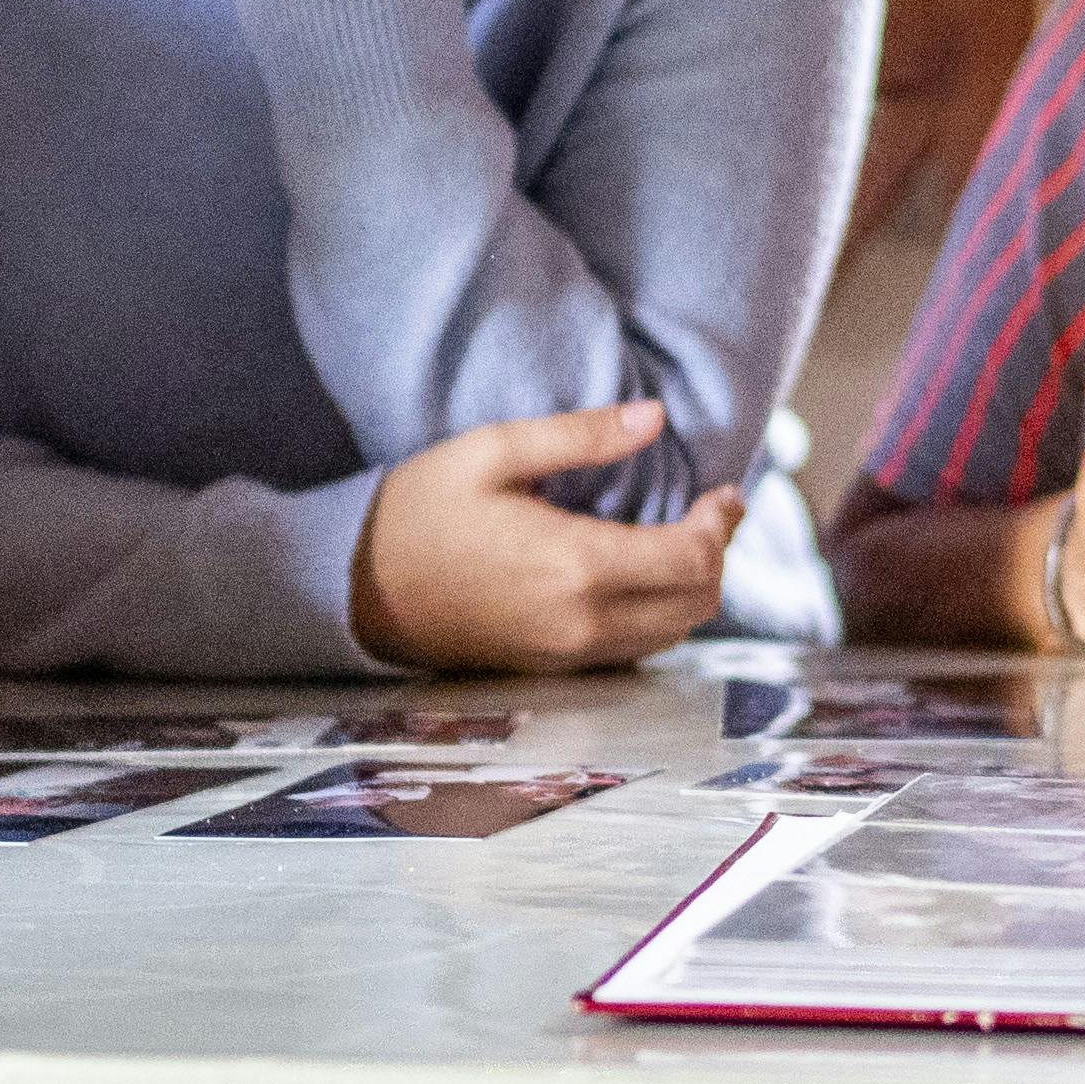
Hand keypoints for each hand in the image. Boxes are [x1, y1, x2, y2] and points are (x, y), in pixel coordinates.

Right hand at [351, 397, 744, 670]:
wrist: (358, 589)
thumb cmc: (419, 512)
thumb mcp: (492, 451)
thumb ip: (580, 436)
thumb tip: (655, 418)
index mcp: (576, 565)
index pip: (692, 559)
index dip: (723, 523)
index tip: (726, 490)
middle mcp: (583, 621)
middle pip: (697, 604)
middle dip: (719, 554)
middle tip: (715, 510)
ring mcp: (569, 652)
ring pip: (673, 634)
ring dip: (694, 587)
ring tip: (686, 536)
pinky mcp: (554, 665)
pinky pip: (636, 649)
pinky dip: (661, 613)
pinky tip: (645, 574)